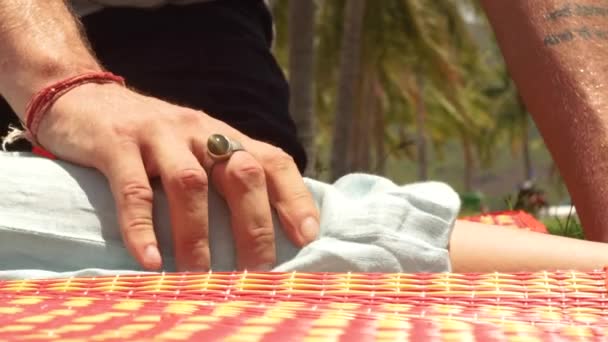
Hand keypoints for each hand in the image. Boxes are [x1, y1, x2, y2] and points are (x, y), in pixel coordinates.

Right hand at [35, 82, 319, 270]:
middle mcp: (199, 131)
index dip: (294, 198)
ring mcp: (158, 135)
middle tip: (255, 271)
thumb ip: (222, 175)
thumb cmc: (150, 138)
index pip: (272, 160)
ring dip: (197, 235)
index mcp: (223, 135)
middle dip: (254, 226)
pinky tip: (149, 259)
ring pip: (191, 184)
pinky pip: (133, 189)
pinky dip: (142, 228)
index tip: (307, 237)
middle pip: (242, 173)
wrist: (84, 96)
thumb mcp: (194, 147)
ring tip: (199, 275)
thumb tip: (258, 230)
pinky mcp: (117, 144)